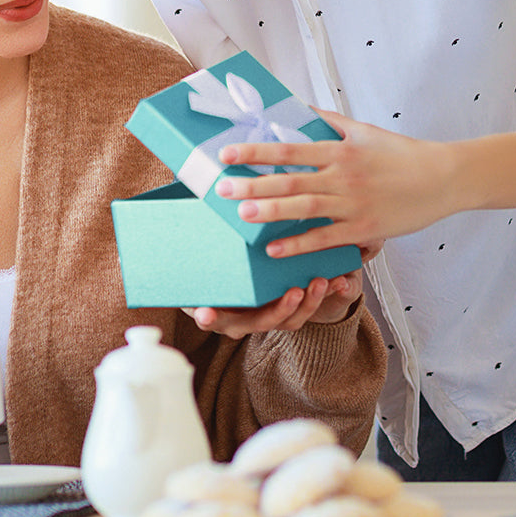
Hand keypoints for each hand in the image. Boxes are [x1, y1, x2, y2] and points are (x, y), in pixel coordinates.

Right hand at [184, 253, 372, 337]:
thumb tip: (177, 194)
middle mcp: (242, 317)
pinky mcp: (289, 305)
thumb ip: (195, 239)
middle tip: (293, 294)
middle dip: (279, 310)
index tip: (204, 313)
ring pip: (289, 318)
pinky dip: (322, 295)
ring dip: (307, 303)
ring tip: (319, 283)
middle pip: (259, 322)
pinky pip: (306, 306)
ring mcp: (267, 314)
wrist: (240, 269)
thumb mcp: (206, 252)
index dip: (209, 317)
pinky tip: (337, 280)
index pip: (211, 317)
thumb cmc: (214, 258)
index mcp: (217, 307)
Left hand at [216, 108, 459, 257]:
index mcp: (340, 150)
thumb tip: (300, 108)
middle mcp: (343, 176)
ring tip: (241, 214)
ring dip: (270, 213)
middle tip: (220, 188)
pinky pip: (325, 238)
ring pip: (305, 209)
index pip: (289, 149)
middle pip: (291, 180)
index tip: (227, 153)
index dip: (256, 151)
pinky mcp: (364, 229)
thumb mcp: (364, 130)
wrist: (443, 178)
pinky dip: (299, 244)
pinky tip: (274, 248)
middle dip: (253, 184)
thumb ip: (330, 121)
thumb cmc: (402, 154)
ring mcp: (353, 205)